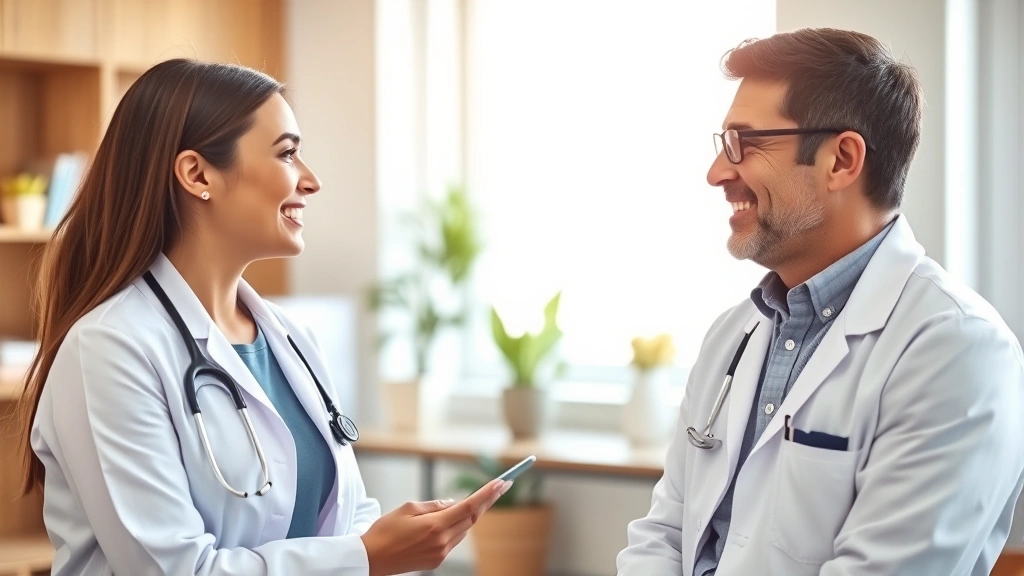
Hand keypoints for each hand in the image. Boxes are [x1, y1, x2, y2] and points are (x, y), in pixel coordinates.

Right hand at [361, 478, 511, 575]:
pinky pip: (453, 541)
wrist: (370, 559)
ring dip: (467, 516)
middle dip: (485, 503)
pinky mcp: (436, 561)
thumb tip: (452, 504)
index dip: (487, 494)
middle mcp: (442, 542)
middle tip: (499, 487)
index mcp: (435, 526)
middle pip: (471, 519)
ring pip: (463, 530)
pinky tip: (446, 522)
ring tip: (464, 503)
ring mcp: (440, 554)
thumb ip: (434, 505)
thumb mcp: (408, 508)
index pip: (469, 507)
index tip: (501, 483)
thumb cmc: (385, 530)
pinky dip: (455, 529)